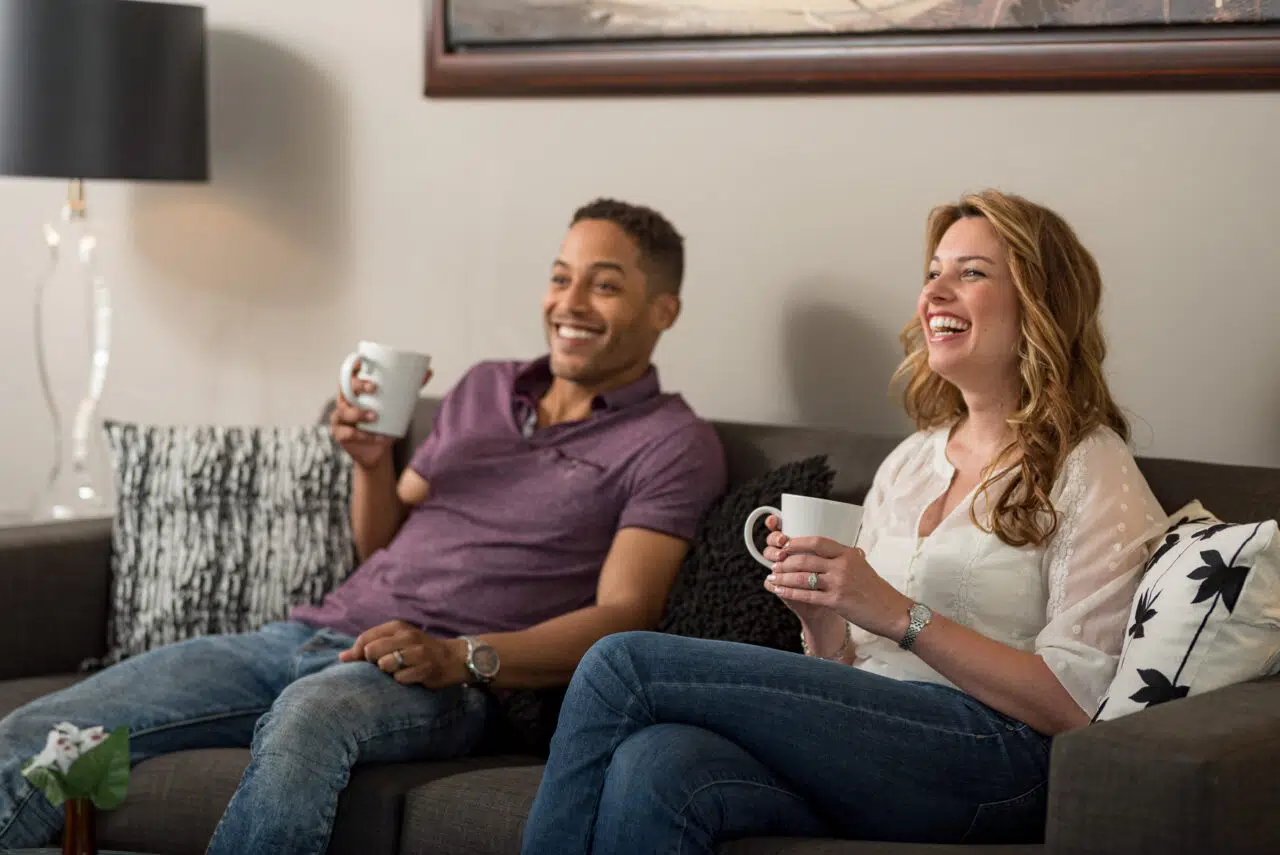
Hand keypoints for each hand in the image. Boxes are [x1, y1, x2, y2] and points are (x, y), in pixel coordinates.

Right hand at [331, 359, 431, 469]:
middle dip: (357, 386)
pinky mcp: (340, 435)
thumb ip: (411, 389)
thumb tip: (429, 372)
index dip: (350, 368)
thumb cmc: (386, 422)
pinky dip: (364, 436)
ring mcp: (340, 418)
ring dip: (359, 413)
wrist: (378, 450)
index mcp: (355, 391)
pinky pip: (348, 434)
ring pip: (343, 412)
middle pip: (344, 389)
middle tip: (374, 388)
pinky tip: (377, 437)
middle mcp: (344, 402)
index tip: (360, 364)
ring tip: (375, 416)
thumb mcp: (398, 405)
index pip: (348, 375)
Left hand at [338, 620, 467, 688]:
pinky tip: (410, 678)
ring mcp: (417, 652)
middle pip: (371, 651)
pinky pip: (400, 679)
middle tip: (384, 666)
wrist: (452, 658)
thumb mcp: (395, 641)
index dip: (358, 654)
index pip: (365, 639)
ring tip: (397, 671)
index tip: (363, 663)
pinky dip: (402, 681)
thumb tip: (342, 657)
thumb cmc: (417, 651)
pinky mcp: (425, 668)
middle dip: (373, 663)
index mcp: (397, 627)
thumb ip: (369, 646)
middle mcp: (407, 636)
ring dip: (388, 672)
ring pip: (385, 664)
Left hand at [763, 530, 912, 640]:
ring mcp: (839, 583)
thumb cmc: (877, 591)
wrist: (893, 612)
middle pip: (806, 558)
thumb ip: (847, 558)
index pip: (818, 542)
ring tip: (772, 577)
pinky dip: (790, 593)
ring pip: (803, 577)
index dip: (797, 542)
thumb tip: (835, 550)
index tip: (784, 545)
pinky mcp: (836, 601)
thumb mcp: (862, 567)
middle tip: (773, 562)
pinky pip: (807, 595)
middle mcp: (843, 566)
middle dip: (786, 561)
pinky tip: (780, 591)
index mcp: (848, 554)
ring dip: (784, 577)